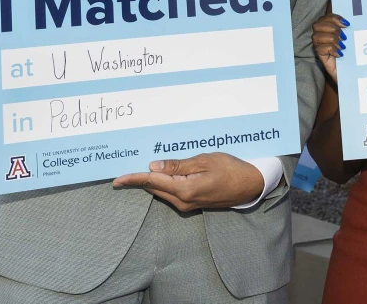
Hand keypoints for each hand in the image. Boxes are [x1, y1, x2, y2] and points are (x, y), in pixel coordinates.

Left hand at [111, 153, 263, 210]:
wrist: (250, 185)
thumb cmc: (230, 169)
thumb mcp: (204, 161)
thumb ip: (177, 165)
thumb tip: (153, 166)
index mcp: (185, 190)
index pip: (152, 182)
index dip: (133, 179)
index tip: (117, 180)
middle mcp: (183, 201)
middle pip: (154, 188)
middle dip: (139, 180)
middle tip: (124, 170)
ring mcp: (187, 205)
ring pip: (162, 191)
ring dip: (151, 181)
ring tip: (138, 169)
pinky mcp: (192, 204)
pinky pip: (171, 193)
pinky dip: (163, 184)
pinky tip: (161, 174)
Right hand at [312, 14, 348, 83]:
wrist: (354, 72)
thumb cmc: (354, 55)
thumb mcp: (352, 39)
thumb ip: (349, 29)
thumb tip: (352, 20)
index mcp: (329, 29)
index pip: (326, 17)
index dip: (334, 18)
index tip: (347, 24)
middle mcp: (322, 36)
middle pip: (317, 25)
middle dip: (332, 28)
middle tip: (344, 37)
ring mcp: (320, 46)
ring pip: (316, 36)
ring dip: (332, 39)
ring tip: (342, 46)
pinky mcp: (321, 57)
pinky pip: (320, 49)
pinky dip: (331, 49)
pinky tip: (340, 54)